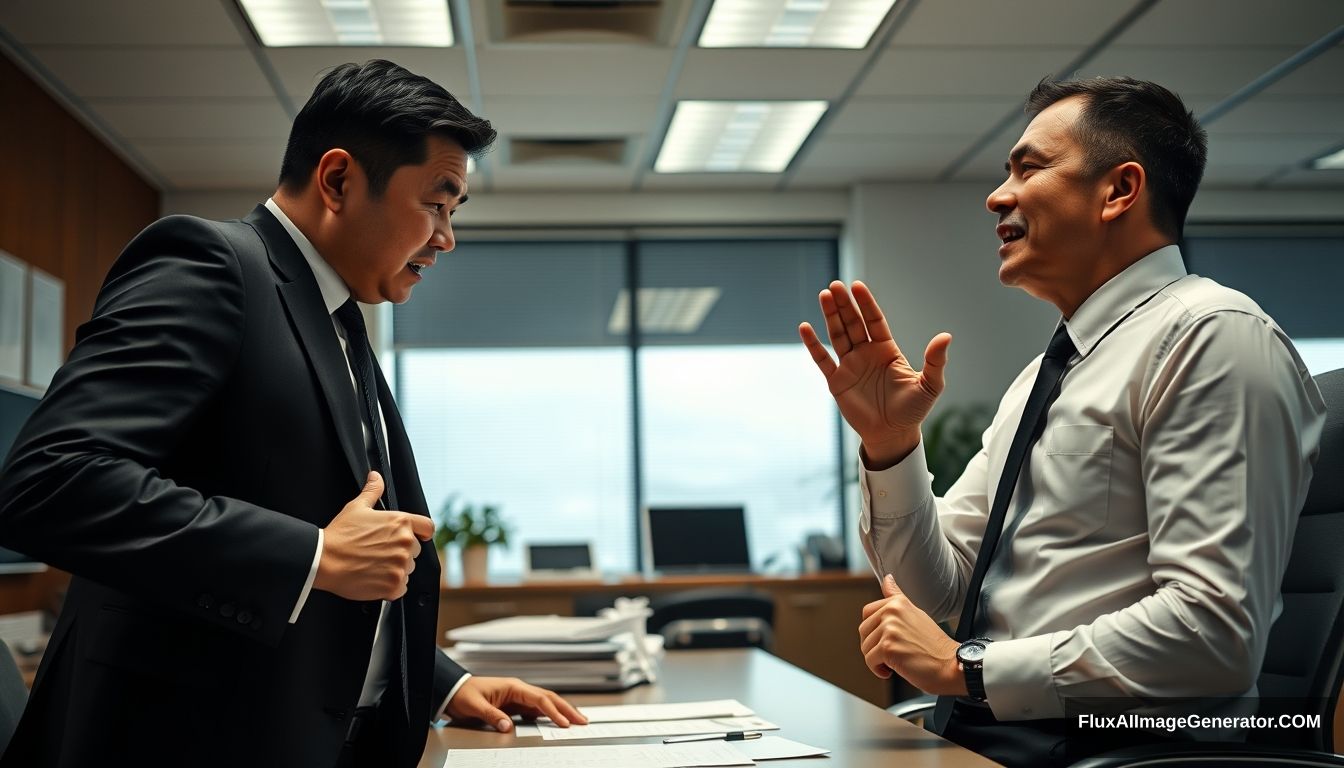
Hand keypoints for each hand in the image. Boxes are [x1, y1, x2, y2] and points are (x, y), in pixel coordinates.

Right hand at [314, 471, 433, 600]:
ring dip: (395, 569)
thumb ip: (372, 491)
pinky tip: (374, 578)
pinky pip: (401, 587)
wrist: (323, 560)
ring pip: (407, 569)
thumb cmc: (340, 534)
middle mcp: (405, 544)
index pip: (427, 528)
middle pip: (415, 551)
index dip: (421, 533)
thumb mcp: (357, 507)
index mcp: (401, 523)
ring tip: (373, 565)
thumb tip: (376, 476)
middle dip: (400, 552)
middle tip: (378, 552)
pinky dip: (390, 586)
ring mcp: (401, 565)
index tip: (415, 537)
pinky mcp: (394, 585)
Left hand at [446, 676, 588, 732]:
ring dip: (561, 711)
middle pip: (549, 698)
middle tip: (583, 720)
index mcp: (513, 687)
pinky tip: (557, 722)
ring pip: (545, 703)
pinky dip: (549, 716)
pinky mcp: (515, 705)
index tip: (564, 722)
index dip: (553, 711)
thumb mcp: (475, 706)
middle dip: (567, 709)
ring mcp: (518, 697)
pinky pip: (537, 710)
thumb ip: (492, 716)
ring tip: (576, 721)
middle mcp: (519, 690)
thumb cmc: (464, 694)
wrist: (454, 690)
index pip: (539, 699)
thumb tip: (507, 727)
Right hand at [799, 280, 950, 467]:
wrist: (893, 434)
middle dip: (844, 304)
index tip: (857, 286)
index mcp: (886, 350)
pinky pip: (822, 360)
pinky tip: (805, 328)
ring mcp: (850, 366)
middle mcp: (866, 353)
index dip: (866, 304)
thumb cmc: (913, 410)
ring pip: (838, 335)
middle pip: (853, 323)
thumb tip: (945, 336)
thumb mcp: (930, 385)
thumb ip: (935, 361)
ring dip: (830, 316)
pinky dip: (813, 345)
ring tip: (823, 295)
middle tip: (835, 286)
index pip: (874, 321)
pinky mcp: (837, 381)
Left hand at [859, 575, 964, 695]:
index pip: (867, 612)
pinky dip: (879, 670)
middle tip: (896, 651)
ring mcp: (889, 629)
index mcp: (897, 603)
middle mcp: (892, 612)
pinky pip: (869, 661)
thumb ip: (896, 597)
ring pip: (865, 647)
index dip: (875, 630)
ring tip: (899, 659)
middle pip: (863, 631)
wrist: (951, 665)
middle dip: (875, 646)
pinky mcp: (888, 647)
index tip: (890, 638)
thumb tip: (887, 578)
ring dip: (878, 659)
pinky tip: (895, 669)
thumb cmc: (934, 646)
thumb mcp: (916, 613)